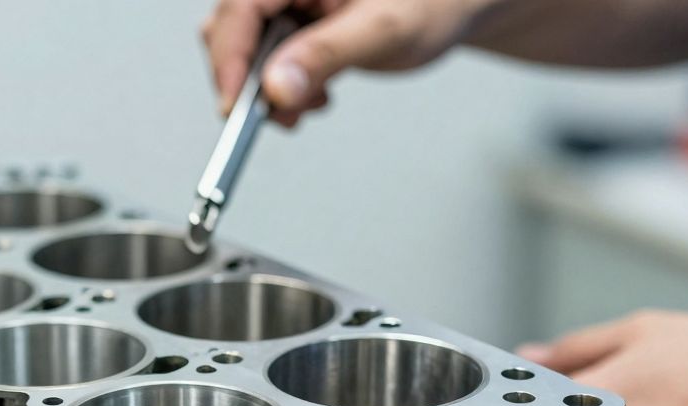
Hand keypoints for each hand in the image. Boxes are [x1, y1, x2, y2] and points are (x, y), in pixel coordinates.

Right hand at [201, 0, 498, 125]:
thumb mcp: (381, 31)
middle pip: (232, 28)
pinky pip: (265, 53)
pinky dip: (282, 84)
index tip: (234, 106)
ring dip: (267, 86)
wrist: (457, 4)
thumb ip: (325, 57)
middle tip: (284, 112)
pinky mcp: (293, 20)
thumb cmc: (433, 2)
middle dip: (250, 78)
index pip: (240, 9)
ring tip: (313, 102)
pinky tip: (316, 92)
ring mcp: (287, 0)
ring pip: (245, 46)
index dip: (230, 59)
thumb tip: (275, 89)